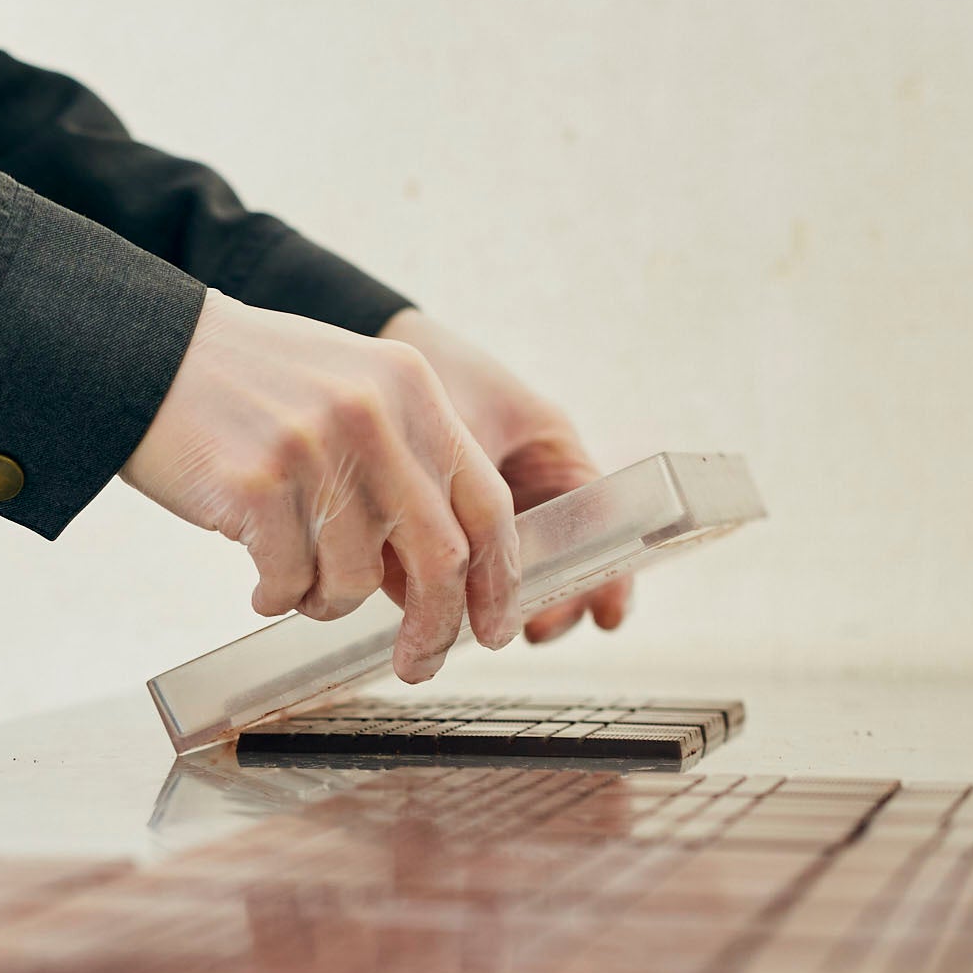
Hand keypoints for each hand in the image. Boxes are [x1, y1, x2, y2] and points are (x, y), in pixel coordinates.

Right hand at [121, 292, 521, 681]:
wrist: (144, 354)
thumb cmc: (246, 388)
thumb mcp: (349, 392)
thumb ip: (403, 463)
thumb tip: (442, 573)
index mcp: (412, 390)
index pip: (486, 502)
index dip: (499, 578)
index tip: (494, 628)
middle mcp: (375, 416)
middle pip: (441, 556)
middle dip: (433, 626)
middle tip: (416, 664)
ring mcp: (317, 450)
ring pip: (355, 579)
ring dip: (324, 599)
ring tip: (290, 574)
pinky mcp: (258, 487)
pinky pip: (288, 583)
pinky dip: (275, 596)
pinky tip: (255, 577)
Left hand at [379, 307, 628, 643]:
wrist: (367, 340)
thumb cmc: (425, 369)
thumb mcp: (452, 430)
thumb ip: (457, 498)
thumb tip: (437, 578)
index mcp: (551, 450)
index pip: (597, 522)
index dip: (604, 573)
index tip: (605, 617)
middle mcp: (526, 479)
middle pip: (557, 557)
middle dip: (550, 600)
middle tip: (531, 631)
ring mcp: (486, 499)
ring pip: (504, 568)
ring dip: (494, 602)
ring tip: (485, 629)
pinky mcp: (438, 512)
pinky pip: (453, 559)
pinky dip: (447, 587)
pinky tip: (428, 609)